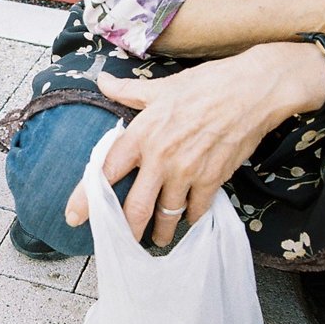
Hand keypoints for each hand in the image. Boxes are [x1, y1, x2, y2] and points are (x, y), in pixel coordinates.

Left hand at [65, 47, 300, 244]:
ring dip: (162, 231)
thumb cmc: (205, 84)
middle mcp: (160, 158)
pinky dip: (191, 217)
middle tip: (120, 243)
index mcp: (141, 135)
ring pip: (167, 215)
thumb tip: (102, 80)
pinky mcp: (212, 180)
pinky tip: (189, 218)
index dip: (86, 198)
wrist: (251, 90)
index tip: (73, 217)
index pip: (105, 172)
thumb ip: (127, 91)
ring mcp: (187, 172)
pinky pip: (196, 210)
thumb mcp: (160, 87)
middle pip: (134, 207)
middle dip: (125, 231)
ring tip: (158, 240)